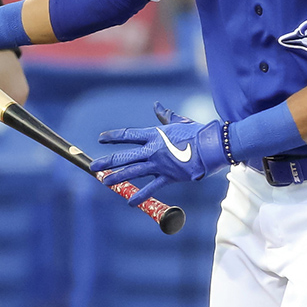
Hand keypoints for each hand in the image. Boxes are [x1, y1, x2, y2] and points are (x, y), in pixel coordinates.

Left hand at [89, 103, 228, 204]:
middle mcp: (153, 149)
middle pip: (125, 156)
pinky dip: (140, 196)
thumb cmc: (198, 132)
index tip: (101, 139)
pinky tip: (129, 201)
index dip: (113, 137)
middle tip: (93, 167)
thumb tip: (156, 105)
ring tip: (104, 182)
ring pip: (133, 172)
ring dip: (117, 177)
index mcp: (154, 134)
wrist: (213, 146)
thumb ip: (165, 115)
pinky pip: (151, 188)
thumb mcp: (179, 121)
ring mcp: (159, 164)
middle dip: (107, 162)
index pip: (128, 135)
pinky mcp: (169, 177)